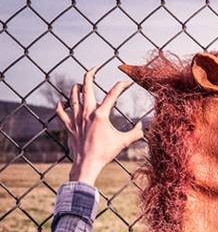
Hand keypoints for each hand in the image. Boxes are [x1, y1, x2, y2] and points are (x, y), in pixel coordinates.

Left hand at [55, 66, 143, 185]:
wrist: (87, 164)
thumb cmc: (105, 153)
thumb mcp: (124, 142)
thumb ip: (136, 133)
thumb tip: (142, 127)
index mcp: (101, 114)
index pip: (112, 95)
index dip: (120, 86)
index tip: (126, 82)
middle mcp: (87, 113)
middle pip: (86, 88)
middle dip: (90, 75)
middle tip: (94, 68)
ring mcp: (76, 119)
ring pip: (73, 97)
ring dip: (76, 88)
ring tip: (80, 83)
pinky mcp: (69, 126)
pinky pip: (61, 113)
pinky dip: (61, 106)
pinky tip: (62, 102)